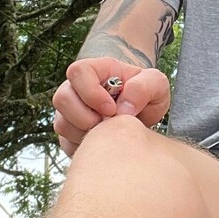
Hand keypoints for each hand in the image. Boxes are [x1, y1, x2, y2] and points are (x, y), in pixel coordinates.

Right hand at [51, 58, 170, 156]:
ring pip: (62, 124)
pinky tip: (102, 143)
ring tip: (108, 132)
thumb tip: (123, 108)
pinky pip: (66, 143)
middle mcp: (75, 88)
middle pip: (62, 99)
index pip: (78, 72)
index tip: (112, 109)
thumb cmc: (145, 92)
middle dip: (86, 117)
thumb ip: (145, 87)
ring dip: (86, 133)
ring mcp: (69, 111)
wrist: (141, 111)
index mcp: (94, 70)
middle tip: (108, 124)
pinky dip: (85, 147)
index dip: (92, 93)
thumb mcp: (156, 84)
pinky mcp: (69, 133)